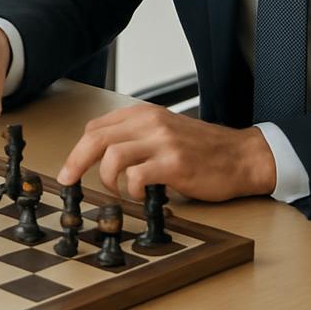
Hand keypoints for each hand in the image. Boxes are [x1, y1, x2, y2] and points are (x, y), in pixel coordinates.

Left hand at [56, 103, 276, 201]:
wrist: (242, 156)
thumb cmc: (202, 149)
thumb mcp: (164, 132)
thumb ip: (136, 137)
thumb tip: (102, 155)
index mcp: (143, 114)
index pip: (96, 128)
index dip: (78, 150)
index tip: (71, 168)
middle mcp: (150, 123)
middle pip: (96, 138)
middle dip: (76, 161)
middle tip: (68, 180)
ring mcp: (162, 142)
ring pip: (112, 155)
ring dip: (107, 179)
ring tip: (118, 191)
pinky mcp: (175, 164)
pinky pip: (137, 176)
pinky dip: (130, 189)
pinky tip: (138, 195)